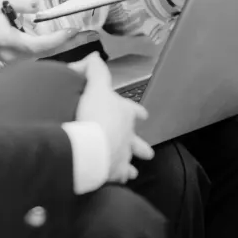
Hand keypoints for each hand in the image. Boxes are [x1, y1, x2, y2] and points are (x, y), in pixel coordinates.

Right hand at [0, 0, 80, 63]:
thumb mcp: (0, 1)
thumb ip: (20, 2)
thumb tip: (39, 4)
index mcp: (7, 40)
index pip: (36, 45)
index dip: (56, 39)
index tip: (73, 30)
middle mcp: (13, 55)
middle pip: (47, 52)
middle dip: (70, 43)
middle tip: (92, 35)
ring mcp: (16, 61)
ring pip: (46, 55)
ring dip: (67, 45)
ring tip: (87, 36)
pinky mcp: (19, 60)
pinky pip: (42, 55)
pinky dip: (57, 46)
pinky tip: (72, 39)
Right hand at [74, 54, 152, 183]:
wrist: (90, 144)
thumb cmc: (93, 113)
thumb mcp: (93, 87)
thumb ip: (94, 71)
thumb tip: (94, 56)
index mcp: (124, 114)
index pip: (134, 111)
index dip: (136, 112)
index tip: (143, 115)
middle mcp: (129, 136)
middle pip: (138, 142)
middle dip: (141, 147)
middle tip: (147, 153)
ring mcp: (123, 156)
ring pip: (130, 162)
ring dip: (131, 165)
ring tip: (133, 172)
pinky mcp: (115, 173)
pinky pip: (119, 177)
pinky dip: (119, 178)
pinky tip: (118, 181)